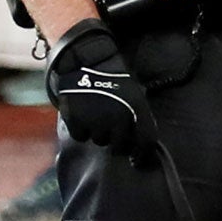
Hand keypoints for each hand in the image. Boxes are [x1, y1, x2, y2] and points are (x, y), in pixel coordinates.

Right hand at [45, 18, 154, 157]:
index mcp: (136, 110)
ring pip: (99, 141)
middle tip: (111, 129)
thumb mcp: (134, 92)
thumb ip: (138, 114)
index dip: (142, 154)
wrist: (85, 60)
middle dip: (116, 142)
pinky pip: (80, 136)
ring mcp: (96, 122)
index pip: (145, 141)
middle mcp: (118, 120)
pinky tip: (83, 116)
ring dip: (98, 133)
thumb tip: (140, 139)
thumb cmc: (113, 76)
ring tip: (96, 116)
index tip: (137, 160)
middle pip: (118, 147)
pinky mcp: (76, 121)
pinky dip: (81, 129)